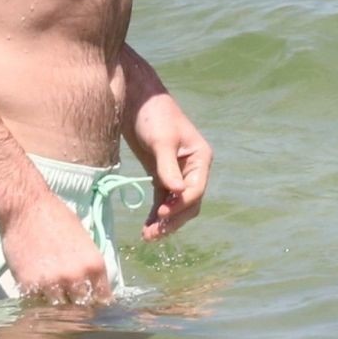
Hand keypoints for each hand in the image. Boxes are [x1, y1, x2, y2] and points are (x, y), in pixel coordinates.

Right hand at [0, 190, 109, 303]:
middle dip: (77, 311)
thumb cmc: (57, 218)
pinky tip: (37, 297)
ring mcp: (52, 283)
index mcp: (94, 265)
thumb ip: (88, 266)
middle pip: (81, 309)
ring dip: (56, 309)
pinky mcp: (28, 286)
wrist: (26, 207)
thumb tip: (91, 286)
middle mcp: (77, 277)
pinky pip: (36, 304)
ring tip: (53, 305)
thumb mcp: (84, 241)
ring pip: (58, 311)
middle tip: (71, 310)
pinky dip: (37, 303)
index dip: (96, 307)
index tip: (92, 310)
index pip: (102, 300)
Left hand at [130, 95, 211, 241]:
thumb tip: (176, 193)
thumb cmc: (153, 116)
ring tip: (148, 236)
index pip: (195, 189)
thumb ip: (168, 167)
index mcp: (200, 158)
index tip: (161, 213)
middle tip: (154, 234)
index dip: (180, 204)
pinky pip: (162, 201)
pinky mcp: (161, 176)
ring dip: (165, 221)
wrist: (137, 101)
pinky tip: (147, 228)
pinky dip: (156, 214)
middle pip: (189, 203)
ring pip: (176, 206)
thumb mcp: (161, 141)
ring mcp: (177, 174)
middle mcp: (193, 169)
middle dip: (173, 219)